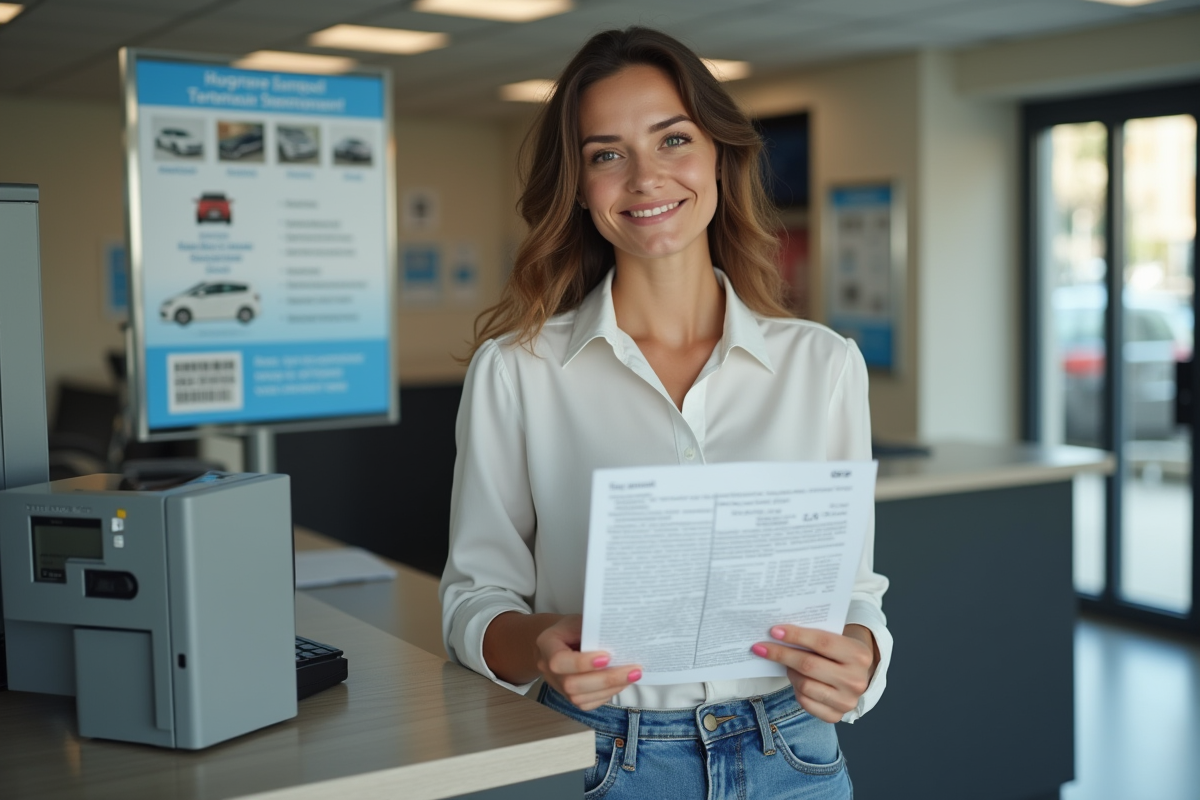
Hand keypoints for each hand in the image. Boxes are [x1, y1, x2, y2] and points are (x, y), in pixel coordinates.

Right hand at [535, 614, 642, 710]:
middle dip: (606, 679)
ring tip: (633, 675)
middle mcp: (548, 670)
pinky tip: (621, 683)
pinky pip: (587, 704)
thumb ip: (593, 629)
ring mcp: (557, 687)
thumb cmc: (571, 629)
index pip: (559, 661)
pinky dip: (607, 694)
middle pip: (572, 685)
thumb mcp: (578, 620)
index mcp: (546, 646)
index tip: (608, 656)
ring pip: (580, 698)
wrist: (560, 642)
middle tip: (633, 670)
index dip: (582, 663)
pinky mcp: (569, 698)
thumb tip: (619, 636)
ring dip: (611, 688)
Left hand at [750, 624, 876, 722]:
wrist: (860, 676)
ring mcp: (847, 701)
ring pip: (804, 685)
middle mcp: (856, 680)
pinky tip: (795, 679)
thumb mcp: (837, 639)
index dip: (796, 636)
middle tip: (762, 647)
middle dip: (781, 654)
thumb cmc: (841, 652)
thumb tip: (779, 633)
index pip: (822, 642)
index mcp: (859, 655)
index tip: (774, 631)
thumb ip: (815, 636)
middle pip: (809, 665)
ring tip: (786, 663)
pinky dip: (795, 689)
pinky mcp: (836, 715)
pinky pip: (805, 702)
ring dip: (789, 672)